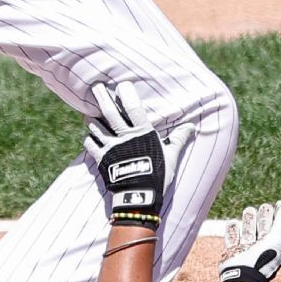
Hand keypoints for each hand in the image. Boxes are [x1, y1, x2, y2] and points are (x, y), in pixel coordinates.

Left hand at [83, 83, 195, 230]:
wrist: (140, 197)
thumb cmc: (158, 175)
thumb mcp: (171, 156)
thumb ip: (178, 139)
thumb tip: (191, 126)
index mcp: (142, 133)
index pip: (133, 107)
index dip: (127, 94)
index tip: (122, 85)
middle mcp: (124, 137)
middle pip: (109, 112)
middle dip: (102, 97)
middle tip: (96, 86)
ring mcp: (111, 148)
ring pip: (96, 126)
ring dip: (92, 118)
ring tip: (90, 113)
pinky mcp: (101, 160)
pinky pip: (91, 144)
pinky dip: (89, 138)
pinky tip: (90, 136)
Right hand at [219, 201, 280, 281]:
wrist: (244, 275)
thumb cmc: (264, 257)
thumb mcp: (278, 236)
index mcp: (276, 247)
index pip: (280, 228)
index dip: (280, 215)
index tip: (279, 203)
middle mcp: (262, 249)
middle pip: (263, 229)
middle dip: (263, 217)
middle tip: (264, 207)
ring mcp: (246, 251)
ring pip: (247, 232)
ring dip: (248, 221)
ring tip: (249, 210)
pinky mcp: (232, 253)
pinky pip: (232, 239)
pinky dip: (232, 230)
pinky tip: (233, 222)